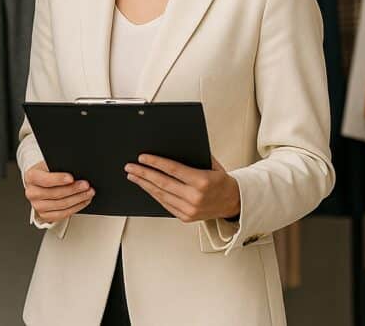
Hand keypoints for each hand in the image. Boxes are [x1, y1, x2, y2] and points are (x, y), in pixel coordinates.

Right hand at [23, 162, 93, 223]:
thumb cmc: (47, 172)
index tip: (71, 178)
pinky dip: (75, 208)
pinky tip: (83, 201)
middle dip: (73, 189)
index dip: (58, 179)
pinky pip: (62, 214)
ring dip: (78, 199)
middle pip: (55, 194)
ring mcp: (37, 206)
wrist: (40, 182)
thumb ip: (59, 167)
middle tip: (86, 185)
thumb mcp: (49, 164)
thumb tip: (76, 170)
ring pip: (61, 205)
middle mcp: (32, 193)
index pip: (45, 180)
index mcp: (31, 177)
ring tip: (88, 193)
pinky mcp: (45, 215)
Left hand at [125, 155, 239, 222]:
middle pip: (163, 183)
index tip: (142, 157)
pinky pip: (165, 204)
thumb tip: (171, 147)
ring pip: (161, 195)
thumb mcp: (212, 164)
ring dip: (144, 184)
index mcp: (202, 182)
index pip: (173, 170)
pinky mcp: (185, 217)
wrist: (234, 203)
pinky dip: (153, 194)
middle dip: (144, 174)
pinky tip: (145, 187)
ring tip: (133, 176)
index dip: (155, 163)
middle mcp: (195, 198)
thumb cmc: (221, 181)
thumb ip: (194, 156)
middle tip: (130, 167)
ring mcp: (189, 209)